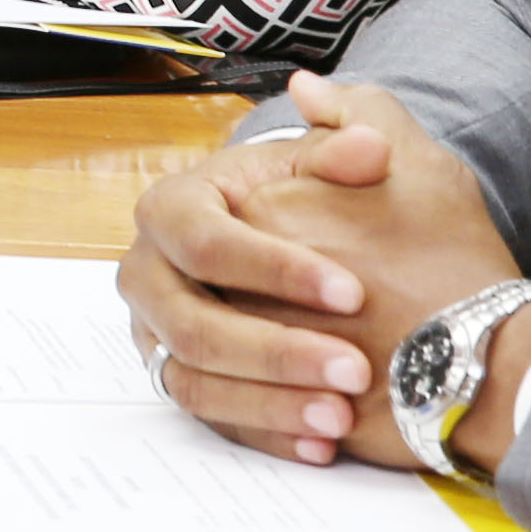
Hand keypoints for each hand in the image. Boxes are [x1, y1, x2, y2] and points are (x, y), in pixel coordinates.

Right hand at [126, 74, 524, 469]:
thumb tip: (315, 92)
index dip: (273, 267)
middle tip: (350, 367)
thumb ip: (357, 121)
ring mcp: (163, 330)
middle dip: (270, 348)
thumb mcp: (376, 161)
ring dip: (268, 399)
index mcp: (179, 204)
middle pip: (187, 319)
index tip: (351, 292)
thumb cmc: (364, 217)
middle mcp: (154, 269)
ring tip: (341, 414)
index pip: (204, 238)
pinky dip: (266, 428)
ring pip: (192, 376)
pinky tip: (322, 440)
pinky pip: (211, 416)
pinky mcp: (190, 380)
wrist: (364, 282)